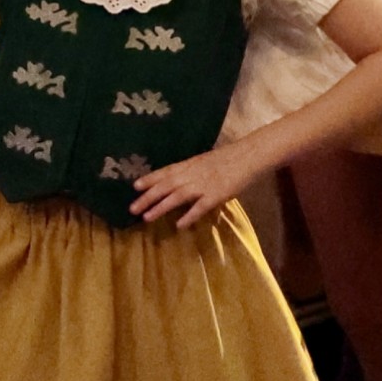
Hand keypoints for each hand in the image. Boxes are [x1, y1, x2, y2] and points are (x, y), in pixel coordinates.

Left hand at [132, 141, 258, 227]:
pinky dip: (189, 216)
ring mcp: (203, 184)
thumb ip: (191, 171)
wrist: (249, 155)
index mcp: (189, 164)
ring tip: (146, 217)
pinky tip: (179, 225)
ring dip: (160, 207)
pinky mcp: (217, 195)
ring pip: (177, 196)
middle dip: (147, 197)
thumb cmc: (229, 159)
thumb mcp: (205, 161)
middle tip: (132, 208)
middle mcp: (192, 174)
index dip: (149, 179)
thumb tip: (178, 181)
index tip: (134, 186)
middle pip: (165, 186)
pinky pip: (200, 207)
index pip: (165, 172)